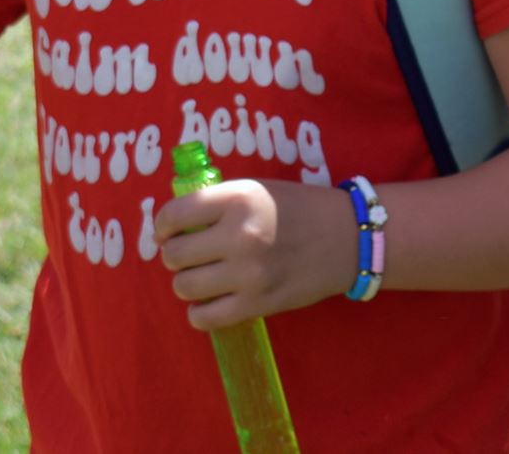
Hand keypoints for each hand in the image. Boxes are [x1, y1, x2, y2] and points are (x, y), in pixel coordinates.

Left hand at [156, 177, 354, 329]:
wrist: (346, 238)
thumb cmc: (297, 208)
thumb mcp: (255, 189)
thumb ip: (215, 203)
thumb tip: (171, 225)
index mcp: (237, 199)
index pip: (173, 215)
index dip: (162, 225)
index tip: (167, 231)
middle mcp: (239, 235)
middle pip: (174, 255)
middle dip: (174, 255)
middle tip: (189, 253)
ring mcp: (248, 274)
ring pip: (185, 287)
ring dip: (186, 282)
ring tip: (200, 276)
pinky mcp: (258, 304)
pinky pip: (206, 318)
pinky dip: (198, 313)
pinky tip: (208, 302)